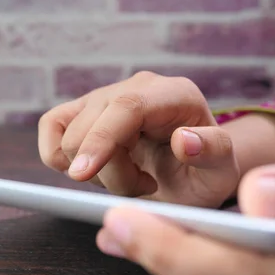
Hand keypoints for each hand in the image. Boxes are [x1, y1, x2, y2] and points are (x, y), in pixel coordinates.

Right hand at [38, 71, 239, 207]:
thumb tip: (182, 139)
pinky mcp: (81, 111)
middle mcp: (136, 88)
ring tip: (128, 178)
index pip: (126, 107)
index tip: (82, 175)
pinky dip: (61, 159)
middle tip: (144, 187)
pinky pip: (51, 129)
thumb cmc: (204, 173)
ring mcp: (105, 97)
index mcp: (174, 94)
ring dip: (93, 172)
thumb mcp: (223, 171)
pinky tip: (96, 170)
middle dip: (108, 173)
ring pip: (69, 137)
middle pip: (91, 128)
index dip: (101, 139)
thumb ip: (214, 152)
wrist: (188, 171)